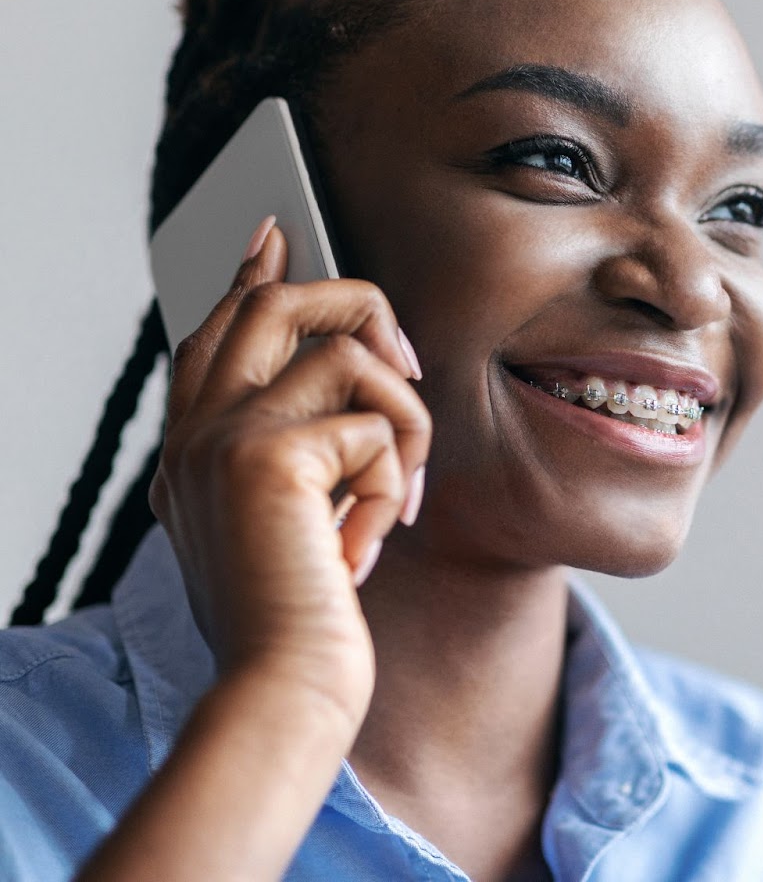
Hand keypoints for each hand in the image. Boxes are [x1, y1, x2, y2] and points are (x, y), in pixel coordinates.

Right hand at [148, 216, 430, 733]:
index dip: (252, 277)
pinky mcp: (268, 458)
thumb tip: (352, 390)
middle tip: (406, 366)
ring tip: (390, 504)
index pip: (216, 330)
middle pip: (277, 304)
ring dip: (404, 428)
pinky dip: (393, 488)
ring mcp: (223, 439)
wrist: (283, 689)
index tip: (276, 234)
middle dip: (361, 311)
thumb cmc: (299, 622)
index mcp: (195, 447)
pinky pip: (381, 425)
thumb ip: (300, 458)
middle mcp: (196, 432)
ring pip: (352, 355)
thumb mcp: (291, 525)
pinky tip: (364, 547)